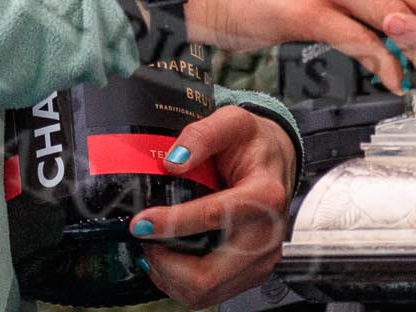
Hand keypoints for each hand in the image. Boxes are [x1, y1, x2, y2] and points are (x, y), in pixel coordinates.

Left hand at [135, 105, 294, 306]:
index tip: (139, 223)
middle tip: (144, 238)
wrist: (276, 162)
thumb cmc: (253, 144)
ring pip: (204, 292)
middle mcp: (266, 235)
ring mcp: (261, 261)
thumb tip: (173, 162)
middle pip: (207, 275)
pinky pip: (210, 294)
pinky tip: (170, 257)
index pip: (214, 217)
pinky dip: (181, 283)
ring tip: (155, 246)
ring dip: (169, 275)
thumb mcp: (231, 122)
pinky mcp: (252, 274)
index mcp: (264, 195)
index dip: (171, 223)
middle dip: (165, 262)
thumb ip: (202, 135)